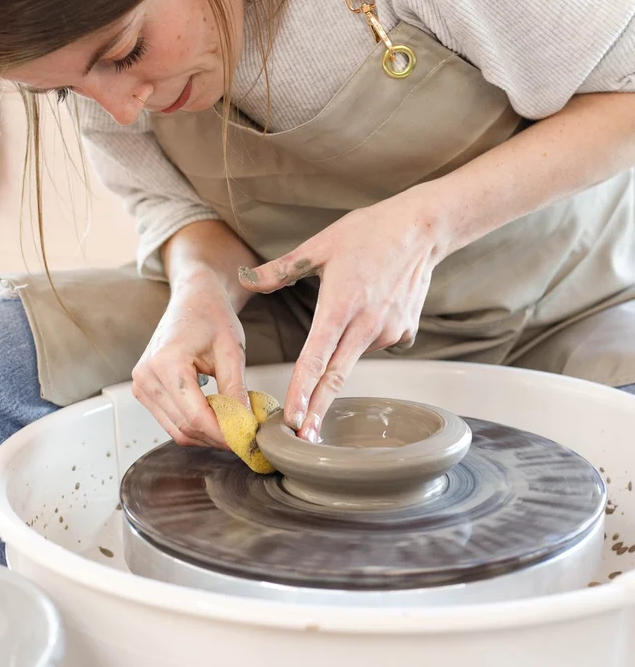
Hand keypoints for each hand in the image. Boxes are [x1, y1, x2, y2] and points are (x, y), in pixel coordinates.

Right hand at [132, 267, 249, 447]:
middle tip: (246, 436)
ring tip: (233, 426)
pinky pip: (170, 421)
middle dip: (217, 437)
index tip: (247, 440)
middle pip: (184, 427)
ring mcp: (141, 384)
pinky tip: (216, 417)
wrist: (193, 299)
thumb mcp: (232, 352)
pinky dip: (194, 425)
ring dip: (206, 434)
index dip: (223, 434)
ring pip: (176, 430)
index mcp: (166, 363)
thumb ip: (236, 391)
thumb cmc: (212, 317)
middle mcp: (146, 376)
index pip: (195, 416)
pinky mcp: (143, 390)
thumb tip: (245, 426)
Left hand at [238, 188, 443, 440]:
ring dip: (344, 346)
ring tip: (355, 299)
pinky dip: (367, 334)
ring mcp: (388, 331)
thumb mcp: (319, 245)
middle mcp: (365, 325)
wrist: (420, 228)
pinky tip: (373, 305)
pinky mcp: (405, 332)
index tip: (293, 418)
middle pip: (336, 377)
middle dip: (317, 410)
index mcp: (340, 306)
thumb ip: (280, 270)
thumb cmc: (368, 232)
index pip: (316, 359)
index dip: (303, 392)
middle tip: (303, 438)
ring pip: (354, 354)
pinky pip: (377, 343)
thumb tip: (244, 279)